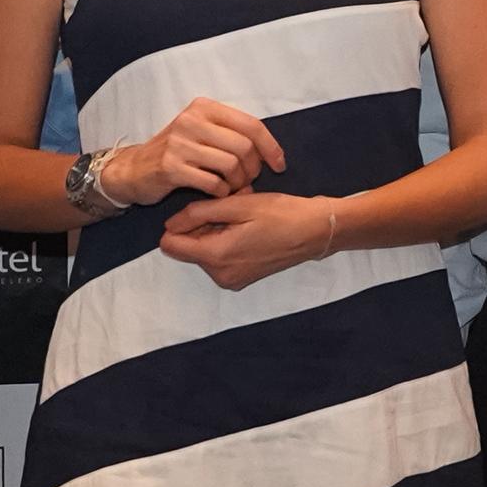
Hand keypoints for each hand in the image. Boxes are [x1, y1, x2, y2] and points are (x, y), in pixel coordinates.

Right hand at [101, 99, 286, 205]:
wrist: (134, 170)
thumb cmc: (177, 153)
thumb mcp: (202, 132)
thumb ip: (231, 134)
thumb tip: (268, 150)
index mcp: (204, 108)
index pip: (251, 124)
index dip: (271, 147)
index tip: (278, 165)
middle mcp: (191, 120)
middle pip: (244, 147)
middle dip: (253, 169)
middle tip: (248, 180)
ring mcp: (179, 143)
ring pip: (230, 165)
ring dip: (238, 183)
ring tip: (233, 188)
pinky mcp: (171, 167)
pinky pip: (213, 183)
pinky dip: (222, 193)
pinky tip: (218, 194)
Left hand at [158, 192, 342, 290]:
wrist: (317, 231)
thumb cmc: (281, 214)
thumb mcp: (238, 205)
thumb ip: (198, 213)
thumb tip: (170, 224)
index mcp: (216, 257)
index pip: (170, 245)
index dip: (179, 223)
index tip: (203, 209)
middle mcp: (219, 276)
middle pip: (188, 247)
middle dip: (202, 225)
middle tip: (232, 209)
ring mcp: (232, 280)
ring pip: (204, 250)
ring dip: (216, 230)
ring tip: (243, 216)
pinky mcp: (242, 279)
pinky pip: (219, 257)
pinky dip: (227, 240)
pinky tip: (248, 227)